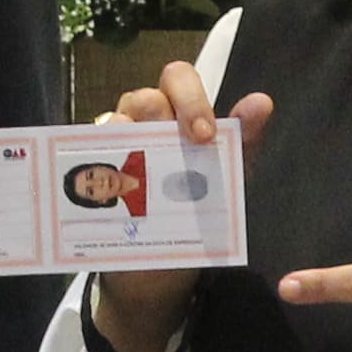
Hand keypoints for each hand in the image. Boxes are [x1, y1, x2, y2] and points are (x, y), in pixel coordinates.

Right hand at [88, 56, 271, 351]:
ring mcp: (114, 150)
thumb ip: (243, 143)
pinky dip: (102, 172)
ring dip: (127, 138)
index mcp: (175, 116)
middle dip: (161, 114)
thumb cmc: (196, 212)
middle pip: (143, 97)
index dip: (190, 97)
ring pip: (112, 123)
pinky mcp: (94, 181)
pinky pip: (89, 163)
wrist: (163, 273)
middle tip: (184, 148)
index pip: (176, 78)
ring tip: (142, 170)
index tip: (204, 135)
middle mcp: (142, 124)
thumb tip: (262, 102)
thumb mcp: (227, 180)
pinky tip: (116, 190)